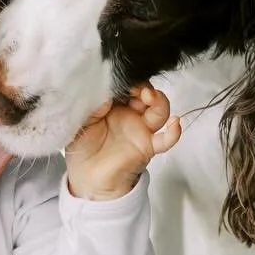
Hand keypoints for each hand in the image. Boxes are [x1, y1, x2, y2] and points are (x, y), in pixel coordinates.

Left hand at [64, 85, 180, 201]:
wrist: (85, 178)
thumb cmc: (82, 148)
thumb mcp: (80, 120)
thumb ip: (91, 105)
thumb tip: (105, 90)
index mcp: (113, 104)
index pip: (127, 85)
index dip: (127, 79)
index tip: (121, 76)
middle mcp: (130, 114)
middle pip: (146, 93)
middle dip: (143, 86)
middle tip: (134, 87)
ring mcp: (141, 129)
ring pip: (160, 111)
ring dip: (158, 100)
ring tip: (149, 96)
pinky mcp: (147, 147)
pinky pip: (166, 140)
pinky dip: (174, 132)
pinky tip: (175, 124)